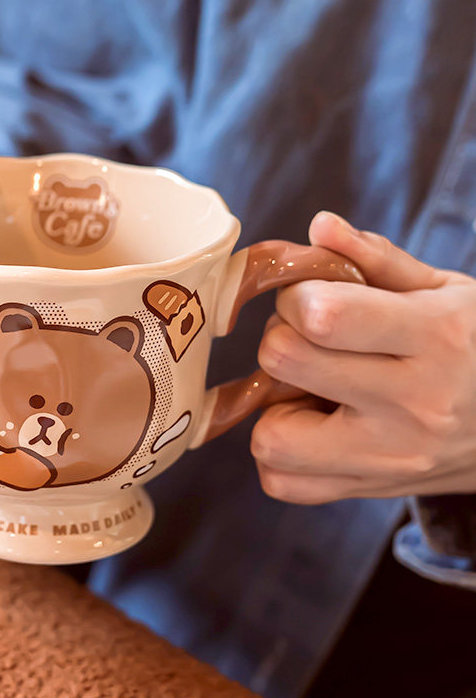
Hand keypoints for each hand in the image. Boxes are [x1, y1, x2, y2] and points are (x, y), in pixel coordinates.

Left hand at [251, 211, 475, 503]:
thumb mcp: (447, 290)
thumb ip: (377, 258)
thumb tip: (318, 226)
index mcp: (436, 337)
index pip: (322, 314)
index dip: (297, 295)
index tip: (312, 296)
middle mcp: (414, 404)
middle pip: (283, 359)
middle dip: (282, 337)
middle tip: (311, 340)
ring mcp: (392, 459)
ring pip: (272, 436)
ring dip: (274, 404)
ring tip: (312, 388)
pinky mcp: (372, 492)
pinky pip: (284, 482)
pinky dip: (282, 453)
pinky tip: (314, 426)